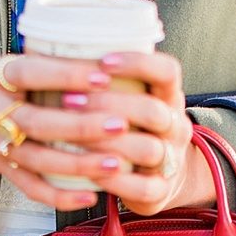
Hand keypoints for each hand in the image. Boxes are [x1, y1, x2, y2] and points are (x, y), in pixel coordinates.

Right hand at [0, 52, 214, 214]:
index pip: (31, 72)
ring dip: (78, 164)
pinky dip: (60, 196)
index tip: (103, 75)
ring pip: (38, 159)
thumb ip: (46, 63)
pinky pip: (31, 188)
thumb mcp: (8, 63)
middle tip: (120, 124)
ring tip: (115, 164)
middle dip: (80, 125)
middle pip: (37, 122)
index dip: (65, 75)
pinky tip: (90, 195)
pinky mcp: (2, 169)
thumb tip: (107, 55)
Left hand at [66, 50, 214, 215]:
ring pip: (148, 149)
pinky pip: (142, 187)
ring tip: (70, 137)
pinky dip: (114, 180)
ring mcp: (171, 160)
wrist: (162, 177)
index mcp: (169, 97)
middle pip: (153, 111)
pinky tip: (88, 172)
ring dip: (106, 143)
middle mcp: (176, 126)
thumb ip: (109, 79)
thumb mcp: (132, 98)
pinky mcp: (161, 191)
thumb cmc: (133, 129)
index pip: (167, 71)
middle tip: (68, 100)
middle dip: (108, 104)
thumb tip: (59, 44)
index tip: (103, 61)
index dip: (137, 64)